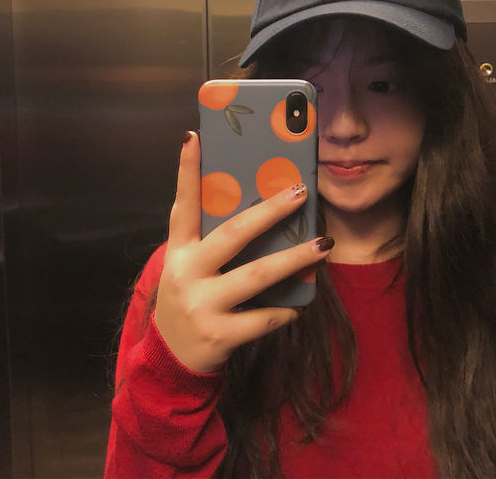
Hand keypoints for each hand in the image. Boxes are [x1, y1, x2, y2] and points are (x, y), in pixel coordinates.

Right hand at [154, 131, 332, 372]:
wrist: (170, 358)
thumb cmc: (187, 300)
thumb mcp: (187, 268)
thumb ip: (208, 242)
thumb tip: (256, 211)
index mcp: (178, 251)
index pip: (182, 205)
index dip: (186, 172)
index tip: (194, 138)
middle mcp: (187, 273)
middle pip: (232, 234)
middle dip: (269, 211)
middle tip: (299, 191)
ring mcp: (203, 305)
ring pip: (258, 274)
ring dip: (295, 257)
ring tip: (325, 243)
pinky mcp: (220, 334)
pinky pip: (263, 317)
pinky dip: (286, 310)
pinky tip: (301, 304)